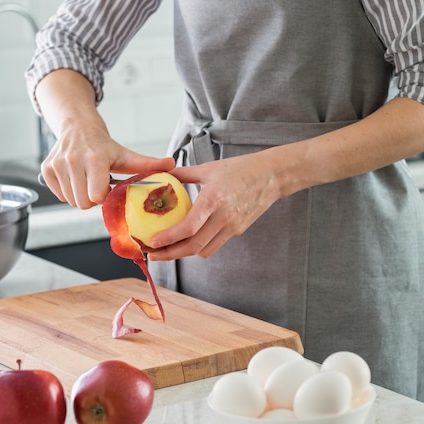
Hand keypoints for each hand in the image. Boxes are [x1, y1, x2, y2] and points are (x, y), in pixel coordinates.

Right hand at [40, 123, 174, 208]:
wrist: (77, 126)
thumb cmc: (104, 145)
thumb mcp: (126, 154)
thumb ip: (148, 164)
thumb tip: (172, 165)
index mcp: (95, 158)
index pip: (97, 196)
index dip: (105, 196)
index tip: (109, 186)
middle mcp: (72, 161)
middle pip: (83, 203)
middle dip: (93, 198)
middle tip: (99, 184)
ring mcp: (57, 165)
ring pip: (71, 201)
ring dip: (81, 195)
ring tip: (88, 179)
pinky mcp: (46, 169)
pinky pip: (59, 195)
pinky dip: (69, 191)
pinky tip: (77, 178)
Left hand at [147, 152, 281, 259]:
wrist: (271, 176)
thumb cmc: (240, 169)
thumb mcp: (209, 168)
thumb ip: (183, 174)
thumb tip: (161, 175)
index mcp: (213, 199)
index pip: (188, 227)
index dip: (169, 239)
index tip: (153, 243)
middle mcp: (223, 217)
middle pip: (193, 246)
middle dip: (170, 254)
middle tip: (154, 255)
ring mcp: (232, 227)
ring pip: (204, 250)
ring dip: (184, 253)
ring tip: (167, 250)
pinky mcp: (237, 231)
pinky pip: (214, 244)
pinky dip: (199, 246)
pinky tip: (189, 241)